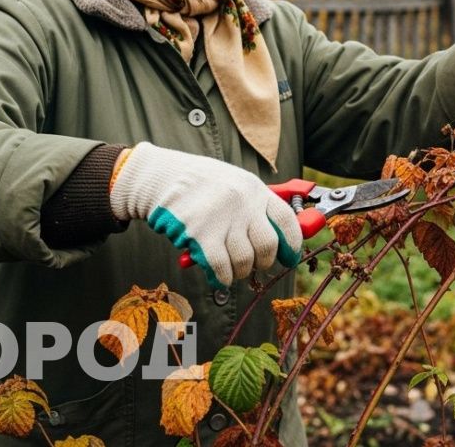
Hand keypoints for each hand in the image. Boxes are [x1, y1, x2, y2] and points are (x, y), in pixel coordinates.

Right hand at [109, 142, 301, 287]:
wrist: (161, 177)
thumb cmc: (200, 184)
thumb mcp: (235, 183)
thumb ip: (255, 206)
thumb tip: (279, 239)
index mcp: (254, 189)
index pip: (287, 220)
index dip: (293, 244)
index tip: (289, 257)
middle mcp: (242, 203)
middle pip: (268, 246)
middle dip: (264, 262)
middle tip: (255, 264)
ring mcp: (222, 219)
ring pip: (245, 261)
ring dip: (240, 272)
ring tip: (233, 268)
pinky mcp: (200, 235)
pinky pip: (221, 268)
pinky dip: (223, 278)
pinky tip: (220, 276)